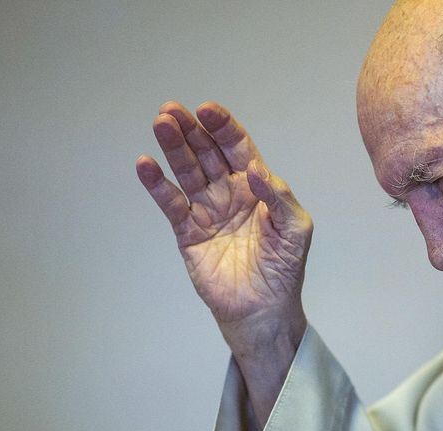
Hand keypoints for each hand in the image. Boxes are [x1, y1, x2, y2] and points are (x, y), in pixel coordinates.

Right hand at [136, 101, 311, 354]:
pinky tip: (146, 164)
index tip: (207, 110)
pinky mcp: (187, 232)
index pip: (237, 148)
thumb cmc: (284, 267)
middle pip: (207, 152)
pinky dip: (157, 184)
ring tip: (161, 124)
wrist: (262, 308)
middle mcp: (229, 192)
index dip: (223, 127)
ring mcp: (206, 210)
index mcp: (256, 186)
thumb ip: (279, 197)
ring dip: (173, 147)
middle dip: (191, 130)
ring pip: (186, 171)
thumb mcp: (295, 228)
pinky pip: (170, 203)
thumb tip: (254, 170)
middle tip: (172, 110)